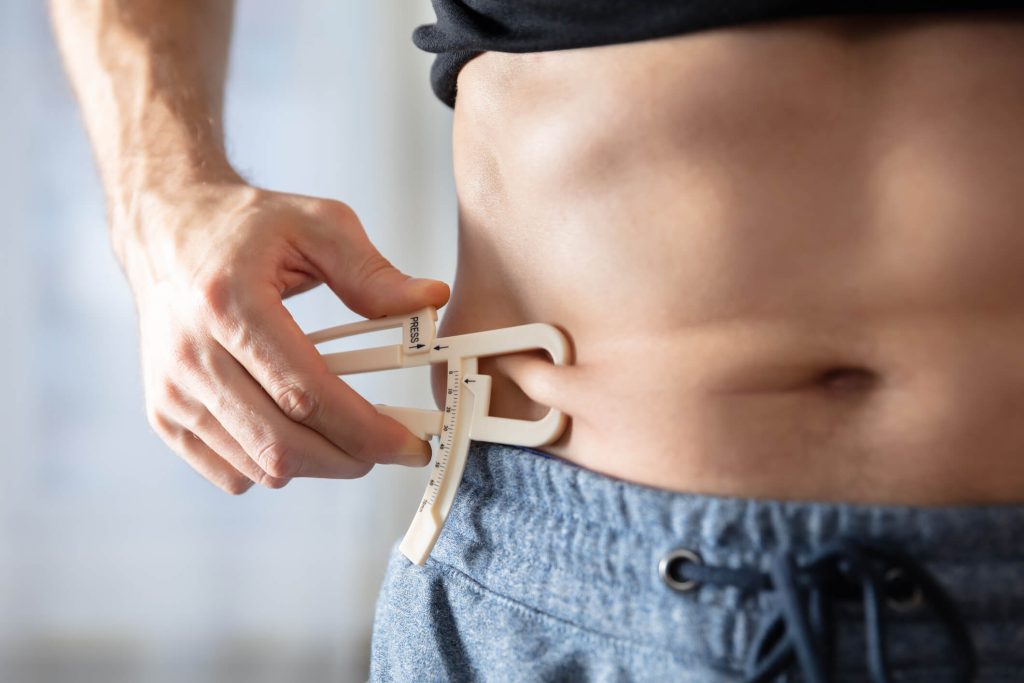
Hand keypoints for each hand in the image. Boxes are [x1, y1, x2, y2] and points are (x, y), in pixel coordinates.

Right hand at [118, 182, 449, 493]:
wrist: (166, 230)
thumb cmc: (242, 227)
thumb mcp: (317, 225)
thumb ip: (374, 272)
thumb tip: (431, 301)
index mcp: (230, 303)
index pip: (306, 394)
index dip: (366, 431)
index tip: (409, 444)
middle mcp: (191, 354)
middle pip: (281, 446)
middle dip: (350, 459)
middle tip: (388, 446)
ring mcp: (171, 391)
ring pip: (258, 468)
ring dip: (318, 463)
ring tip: (346, 431)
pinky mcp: (163, 414)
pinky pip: (231, 473)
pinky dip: (274, 466)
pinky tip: (295, 428)